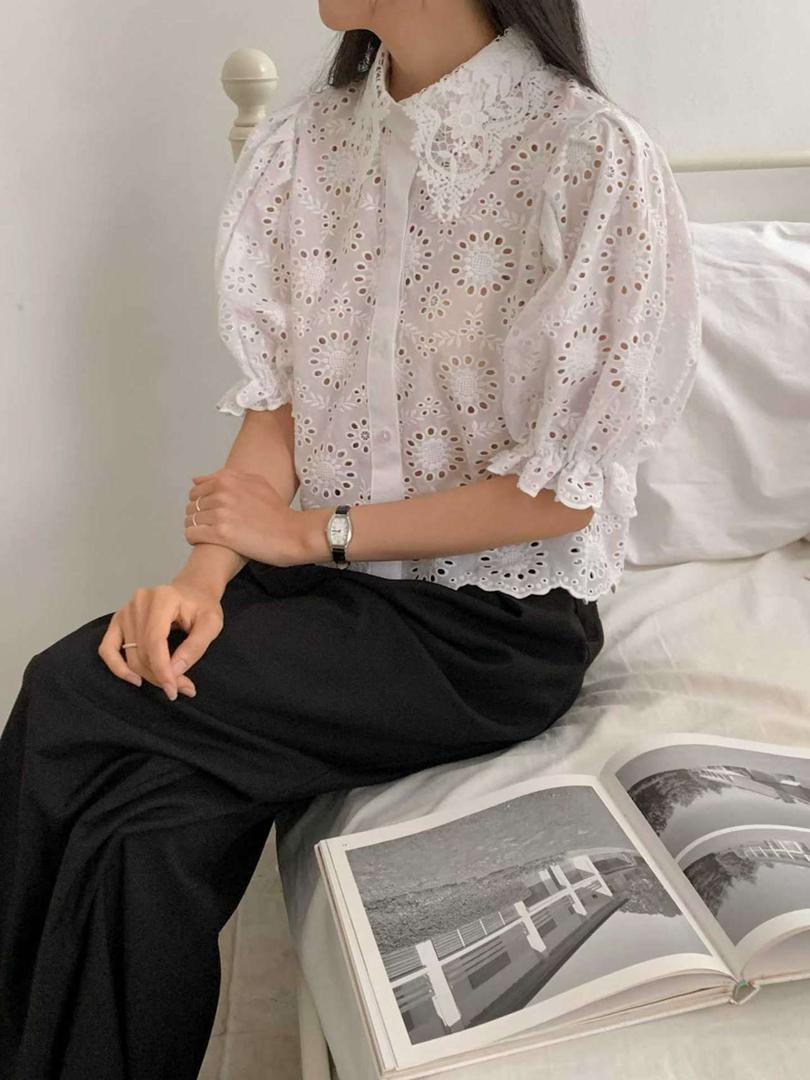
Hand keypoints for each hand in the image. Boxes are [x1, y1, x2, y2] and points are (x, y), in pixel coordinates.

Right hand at [97, 580, 223, 699]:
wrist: (191, 591)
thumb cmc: (203, 606)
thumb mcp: (211, 623)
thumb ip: (195, 646)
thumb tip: (174, 671)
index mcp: (162, 598)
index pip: (155, 641)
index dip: (162, 670)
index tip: (173, 690)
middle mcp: (139, 602)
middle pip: (142, 651)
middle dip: (160, 676)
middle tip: (182, 688)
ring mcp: (125, 610)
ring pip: (130, 655)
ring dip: (148, 675)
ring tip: (170, 684)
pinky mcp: (118, 620)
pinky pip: (107, 649)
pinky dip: (118, 667)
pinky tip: (134, 679)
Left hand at [184, 467, 301, 565]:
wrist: (292, 533)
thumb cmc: (277, 511)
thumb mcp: (257, 483)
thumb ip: (227, 478)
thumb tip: (197, 479)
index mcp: (228, 480)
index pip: (197, 489)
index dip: (201, 502)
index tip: (211, 511)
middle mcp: (222, 494)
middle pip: (192, 505)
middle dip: (197, 515)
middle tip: (211, 525)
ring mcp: (220, 513)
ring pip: (190, 520)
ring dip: (196, 528)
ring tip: (210, 535)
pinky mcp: (220, 534)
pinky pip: (192, 534)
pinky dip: (195, 539)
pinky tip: (207, 542)